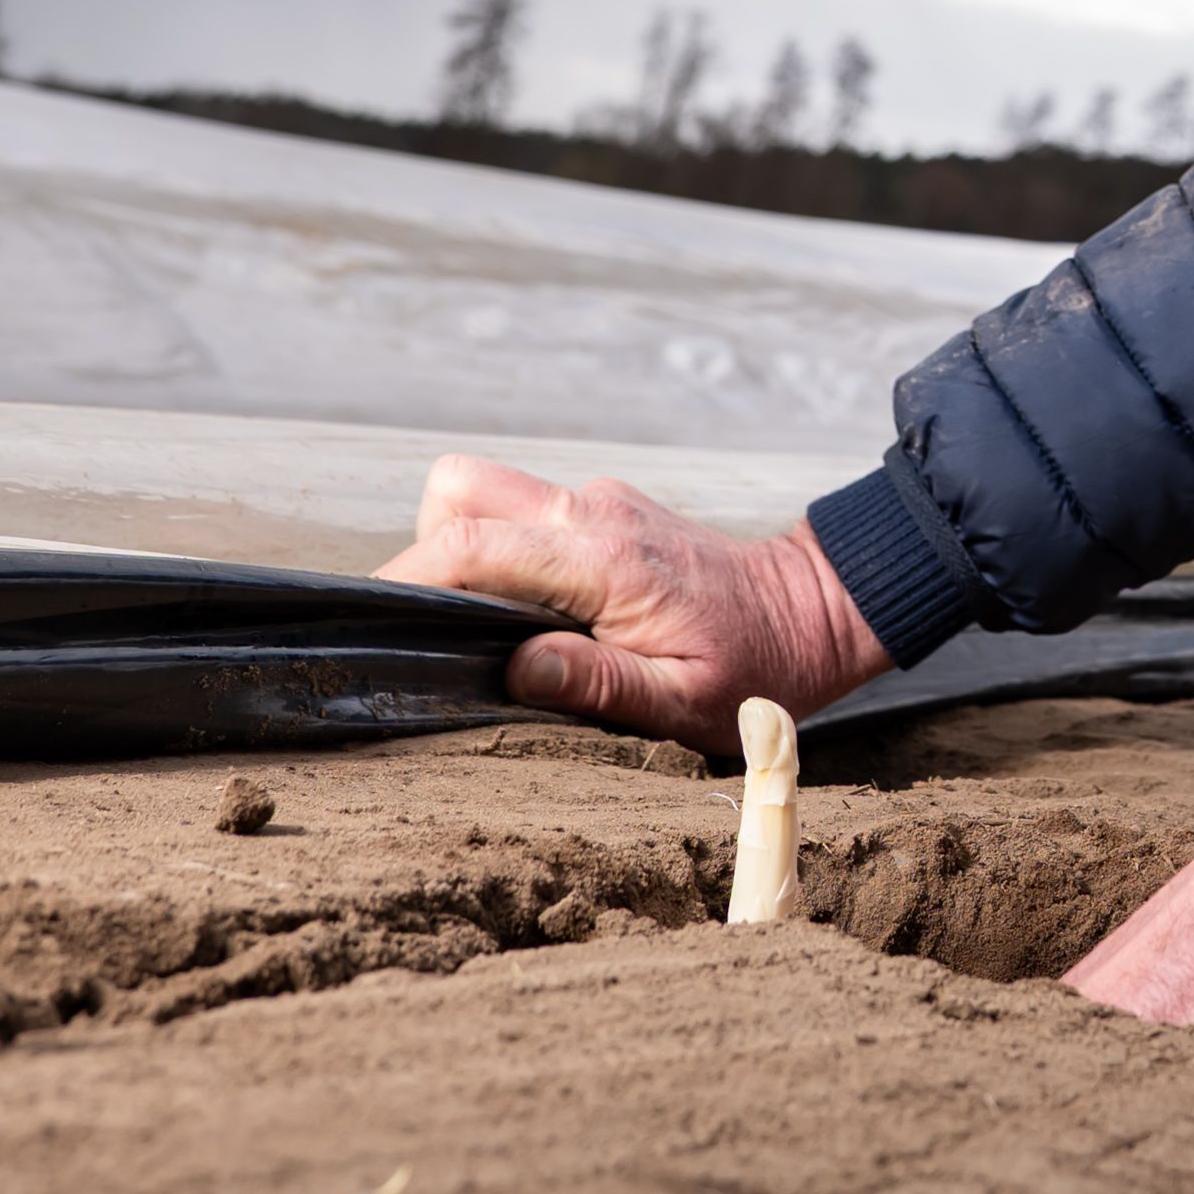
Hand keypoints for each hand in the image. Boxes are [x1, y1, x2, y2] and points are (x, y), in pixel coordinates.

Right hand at [381, 457, 888, 759]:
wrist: (813, 612)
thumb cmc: (756, 669)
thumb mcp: (684, 702)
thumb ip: (597, 685)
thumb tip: (517, 669)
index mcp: (606, 560)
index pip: (475, 542)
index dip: (411, 576)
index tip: (380, 620)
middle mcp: (594, 512)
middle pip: (460, 491)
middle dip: (424, 553)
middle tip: (433, 627)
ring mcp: (599, 502)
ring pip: (485, 494)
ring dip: (462, 550)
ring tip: (483, 626)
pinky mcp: (603, 510)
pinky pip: (521, 514)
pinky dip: (500, 554)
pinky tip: (529, 613)